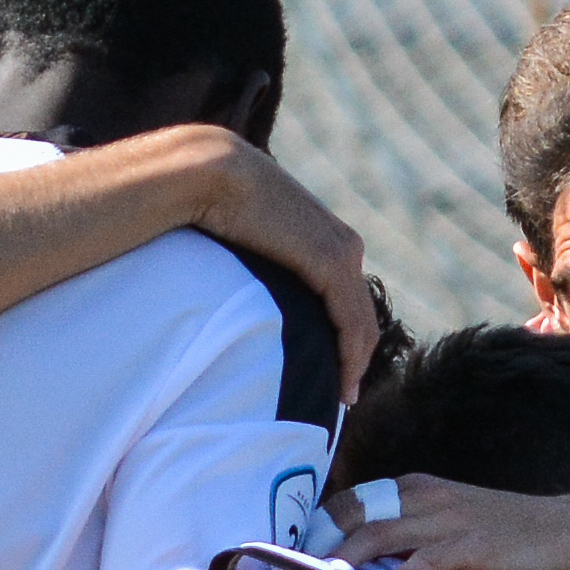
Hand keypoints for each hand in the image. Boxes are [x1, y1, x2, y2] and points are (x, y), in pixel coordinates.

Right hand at [185, 136, 384, 401]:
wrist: (208, 172)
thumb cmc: (208, 200)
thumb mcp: (243, 233)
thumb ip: (254, 256)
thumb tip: (231, 282)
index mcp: (322, 233)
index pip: (345, 293)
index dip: (344, 333)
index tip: (332, 367)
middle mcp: (341, 241)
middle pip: (360, 310)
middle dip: (355, 353)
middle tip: (343, 392)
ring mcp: (341, 251)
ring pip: (361, 321)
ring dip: (355, 363)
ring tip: (343, 398)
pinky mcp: (332, 264)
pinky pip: (350, 323)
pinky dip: (351, 358)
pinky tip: (343, 385)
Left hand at [330, 475, 569, 569]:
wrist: (563, 529)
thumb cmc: (508, 531)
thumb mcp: (453, 518)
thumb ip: (414, 527)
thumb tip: (373, 554)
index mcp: (418, 487)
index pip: (354, 499)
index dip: (321, 525)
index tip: (295, 552)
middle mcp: (425, 495)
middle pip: (356, 515)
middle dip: (320, 544)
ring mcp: (445, 519)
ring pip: (379, 536)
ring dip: (344, 562)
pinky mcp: (466, 546)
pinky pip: (418, 565)